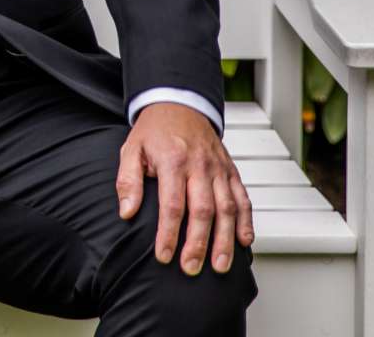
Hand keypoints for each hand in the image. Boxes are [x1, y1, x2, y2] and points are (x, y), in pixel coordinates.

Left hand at [117, 103, 251, 274]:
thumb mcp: (131, 149)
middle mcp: (200, 166)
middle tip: (190, 269)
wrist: (179, 104)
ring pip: (227, 209)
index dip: (168, 233)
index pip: (172, 204)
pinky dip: (246, 221)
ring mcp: (219, 169)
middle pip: (202, 210)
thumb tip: (127, 212)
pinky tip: (244, 242)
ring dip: (225, 240)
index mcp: (173, 160)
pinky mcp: (231, 171)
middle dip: (198, 244)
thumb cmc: (154, 132)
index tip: (163, 256)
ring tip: (220, 266)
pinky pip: (243, 198)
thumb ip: (128, 181)